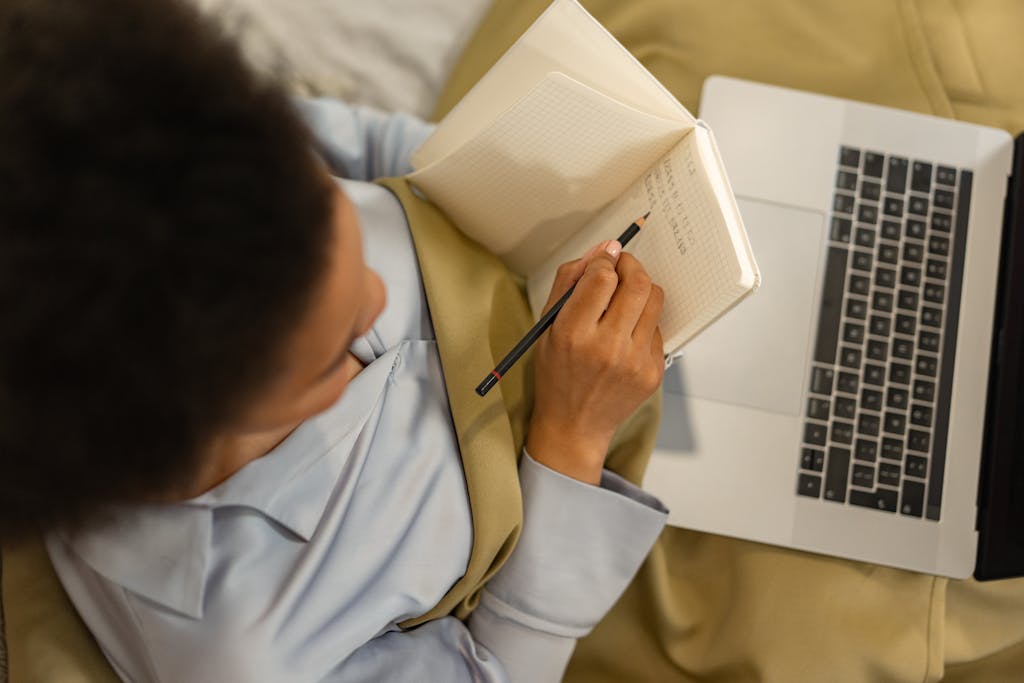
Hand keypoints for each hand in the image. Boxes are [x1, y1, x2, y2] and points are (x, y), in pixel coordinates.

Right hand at [525, 240, 664, 483]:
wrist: (574, 425)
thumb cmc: (557, 372)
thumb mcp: (548, 325)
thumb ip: (569, 282)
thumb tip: (602, 250)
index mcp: (573, 334)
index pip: (602, 277)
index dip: (604, 261)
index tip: (602, 263)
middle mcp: (607, 347)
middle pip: (637, 283)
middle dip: (630, 265)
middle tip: (621, 266)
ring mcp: (634, 362)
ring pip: (654, 300)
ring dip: (642, 287)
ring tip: (626, 295)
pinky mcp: (654, 372)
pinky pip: (657, 327)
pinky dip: (644, 319)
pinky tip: (627, 332)